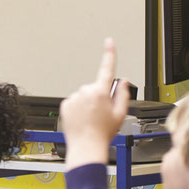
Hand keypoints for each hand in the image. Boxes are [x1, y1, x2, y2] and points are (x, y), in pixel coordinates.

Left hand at [60, 38, 129, 169]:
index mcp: (100, 92)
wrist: (86, 146)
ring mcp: (74, 98)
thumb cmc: (103, 133)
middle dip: (99, 97)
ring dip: (87, 104)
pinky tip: (81, 119)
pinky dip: (78, 108)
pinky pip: (74, 102)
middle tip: (102, 114)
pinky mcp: (65, 104)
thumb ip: (122, 94)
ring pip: (83, 96)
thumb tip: (122, 81)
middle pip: (95, 88)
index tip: (109, 42)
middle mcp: (85, 92)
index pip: (106, 68)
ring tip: (91, 119)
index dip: (109, 54)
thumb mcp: (120, 114)